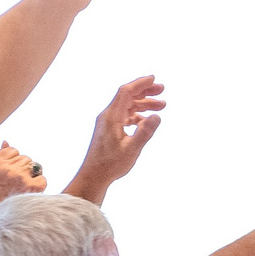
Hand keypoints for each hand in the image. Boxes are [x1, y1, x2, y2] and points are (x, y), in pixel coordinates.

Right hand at [0, 142, 47, 206]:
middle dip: (24, 169)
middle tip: (17, 184)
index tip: (11, 173)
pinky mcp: (30, 186)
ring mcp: (19, 176)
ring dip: (32, 176)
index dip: (14, 161)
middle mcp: (6, 169)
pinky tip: (31, 192)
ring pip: (34, 166)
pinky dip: (40, 185)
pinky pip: (42, 178)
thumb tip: (6, 141)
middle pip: (25, 158)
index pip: (13, 150)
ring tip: (23, 189)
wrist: (0, 220)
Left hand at [70, 76, 167, 201]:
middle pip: (127, 97)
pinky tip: (146, 121)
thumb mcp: (131, 149)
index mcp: (111, 117)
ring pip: (127, 107)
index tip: (153, 79)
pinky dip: (137, 115)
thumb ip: (144, 132)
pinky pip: (124, 116)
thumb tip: (157, 116)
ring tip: (160, 106)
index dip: (140, 84)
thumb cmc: (110, 164)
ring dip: (143, 104)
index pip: (126, 92)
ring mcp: (107, 123)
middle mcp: (108, 116)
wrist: (93, 176)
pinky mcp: (108, 130)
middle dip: (144, 91)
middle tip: (162, 90)